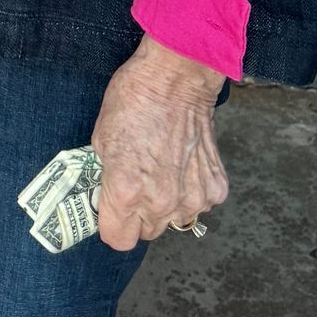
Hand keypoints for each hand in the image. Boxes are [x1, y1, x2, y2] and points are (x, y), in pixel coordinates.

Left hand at [89, 34, 229, 251]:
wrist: (176, 77)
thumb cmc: (134, 99)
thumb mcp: (101, 138)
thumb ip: (106, 177)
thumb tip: (107, 194)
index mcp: (127, 192)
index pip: (117, 240)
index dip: (111, 223)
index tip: (111, 208)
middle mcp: (161, 203)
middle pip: (146, 233)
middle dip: (138, 215)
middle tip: (137, 183)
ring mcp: (192, 198)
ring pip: (174, 220)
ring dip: (166, 204)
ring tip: (162, 169)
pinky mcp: (215, 188)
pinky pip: (198, 203)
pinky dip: (190, 190)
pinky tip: (183, 164)